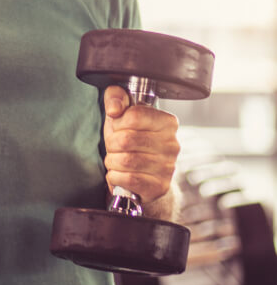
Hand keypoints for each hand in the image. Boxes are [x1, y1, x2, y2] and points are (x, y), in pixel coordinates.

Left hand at [103, 85, 179, 205]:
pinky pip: (127, 179)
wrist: (142, 175)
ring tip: (118, 159)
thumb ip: (116, 98)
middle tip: (115, 146)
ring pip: (125, 161)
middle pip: (126, 139)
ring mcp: (168, 167)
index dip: (118, 122)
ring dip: (113, 161)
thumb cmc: (130, 141)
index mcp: (167, 122)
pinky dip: (115, 176)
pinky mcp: (160, 186)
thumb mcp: (121, 115)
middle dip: (112, 144)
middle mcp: (172, 144)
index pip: (134, 115)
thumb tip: (114, 108)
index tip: (119, 127)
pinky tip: (120, 173)